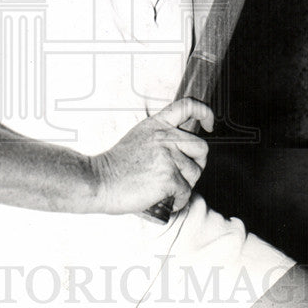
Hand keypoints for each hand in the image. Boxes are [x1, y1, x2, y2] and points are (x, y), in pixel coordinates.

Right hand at [89, 98, 213, 215]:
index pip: (187, 106)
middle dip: (197, 163)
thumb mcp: (139, 138)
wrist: (98, 181)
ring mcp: (168, 157)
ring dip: (184, 185)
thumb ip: (160, 138)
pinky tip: (164, 199)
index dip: (204, 112)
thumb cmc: (116, 167)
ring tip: (164, 188)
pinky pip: (186, 192)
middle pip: (201, 147)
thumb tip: (183, 149)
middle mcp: (165, 137)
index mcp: (157, 125)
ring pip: (194, 173)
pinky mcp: (169, 177)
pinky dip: (178, 201)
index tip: (209, 123)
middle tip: (182, 174)